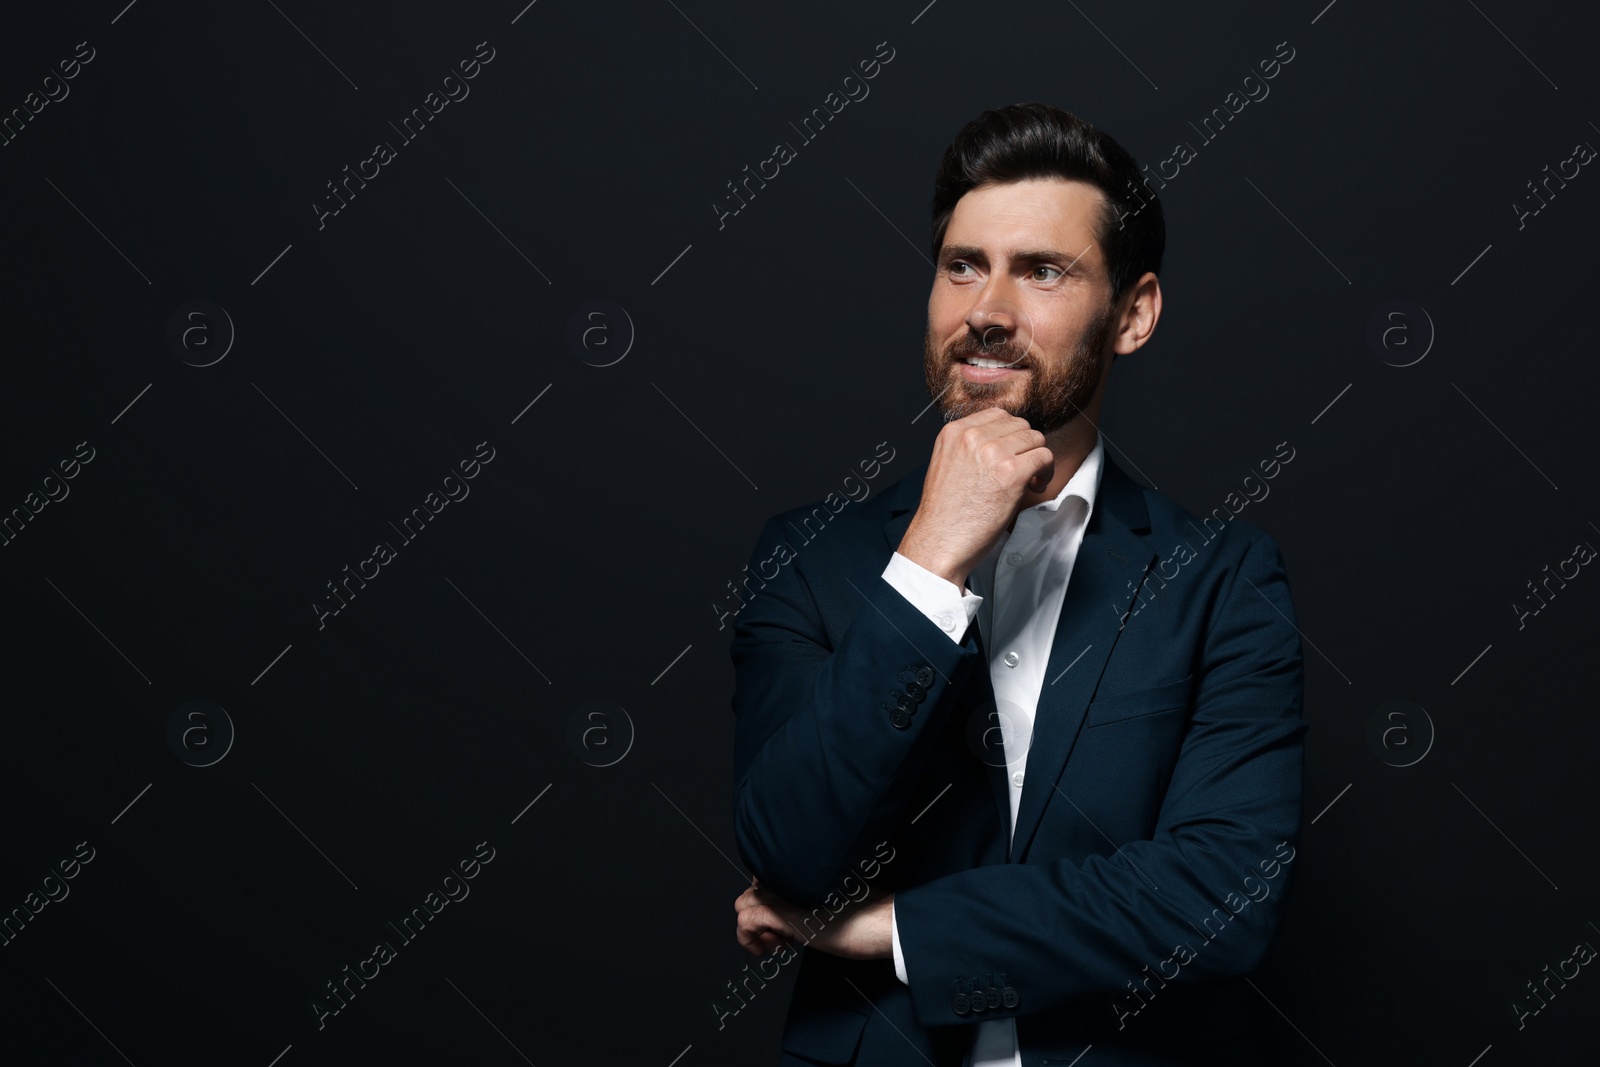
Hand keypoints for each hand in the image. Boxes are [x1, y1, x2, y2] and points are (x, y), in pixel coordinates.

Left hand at [734, 877, 894, 960]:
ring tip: (781, 944)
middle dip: (761, 917)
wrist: (881, 921)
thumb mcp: (831, 900)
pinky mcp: (781, 913)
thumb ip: (809, 897)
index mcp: (801, 871)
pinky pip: (745, 922)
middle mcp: (788, 876)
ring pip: (743, 904)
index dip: (771, 903)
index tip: (786, 926)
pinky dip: (749, 939)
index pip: (765, 879)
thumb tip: (792, 913)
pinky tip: (772, 949)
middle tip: (784, 938)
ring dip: (756, 929)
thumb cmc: (866, 914)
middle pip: (751, 891)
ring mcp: (783, 894)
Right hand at [897, 409, 1053, 587]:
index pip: (997, 415)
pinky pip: (1044, 457)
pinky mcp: (1012, 472)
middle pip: (1020, 425)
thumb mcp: (947, 465)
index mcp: (954, 432)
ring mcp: (993, 453)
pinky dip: (1046, 472)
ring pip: (1036, 439)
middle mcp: (973, 437)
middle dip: (1025, 447)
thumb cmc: (944, 513)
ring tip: (1029, 480)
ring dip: (1037, 459)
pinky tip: (1034, 487)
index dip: (1010, 435)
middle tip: (1022, 470)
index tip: (1011, 454)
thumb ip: (969, 447)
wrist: (939, 541)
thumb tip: (1002, 440)